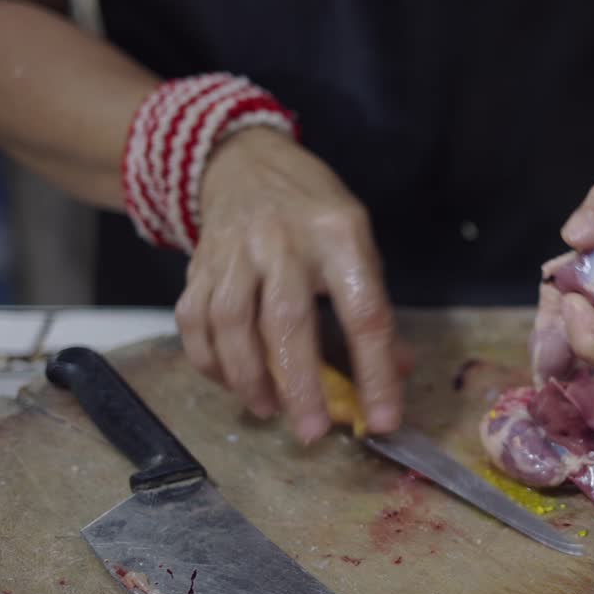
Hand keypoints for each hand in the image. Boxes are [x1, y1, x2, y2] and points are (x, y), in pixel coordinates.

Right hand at [174, 126, 405, 442]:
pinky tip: (231, 383)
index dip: (375, 371)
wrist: (244, 161)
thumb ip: (373, 304)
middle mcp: (284, 242)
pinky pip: (195, 320)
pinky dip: (210, 361)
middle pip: (286, 321)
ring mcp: (235, 252)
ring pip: (231, 323)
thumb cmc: (313, 211)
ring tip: (268, 410)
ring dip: (248, 378)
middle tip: (312, 431)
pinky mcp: (198, 264)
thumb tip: (398, 371)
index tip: (384, 419)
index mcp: (340, 237)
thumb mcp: (359, 241)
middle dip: (300, 384)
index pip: (364, 313)